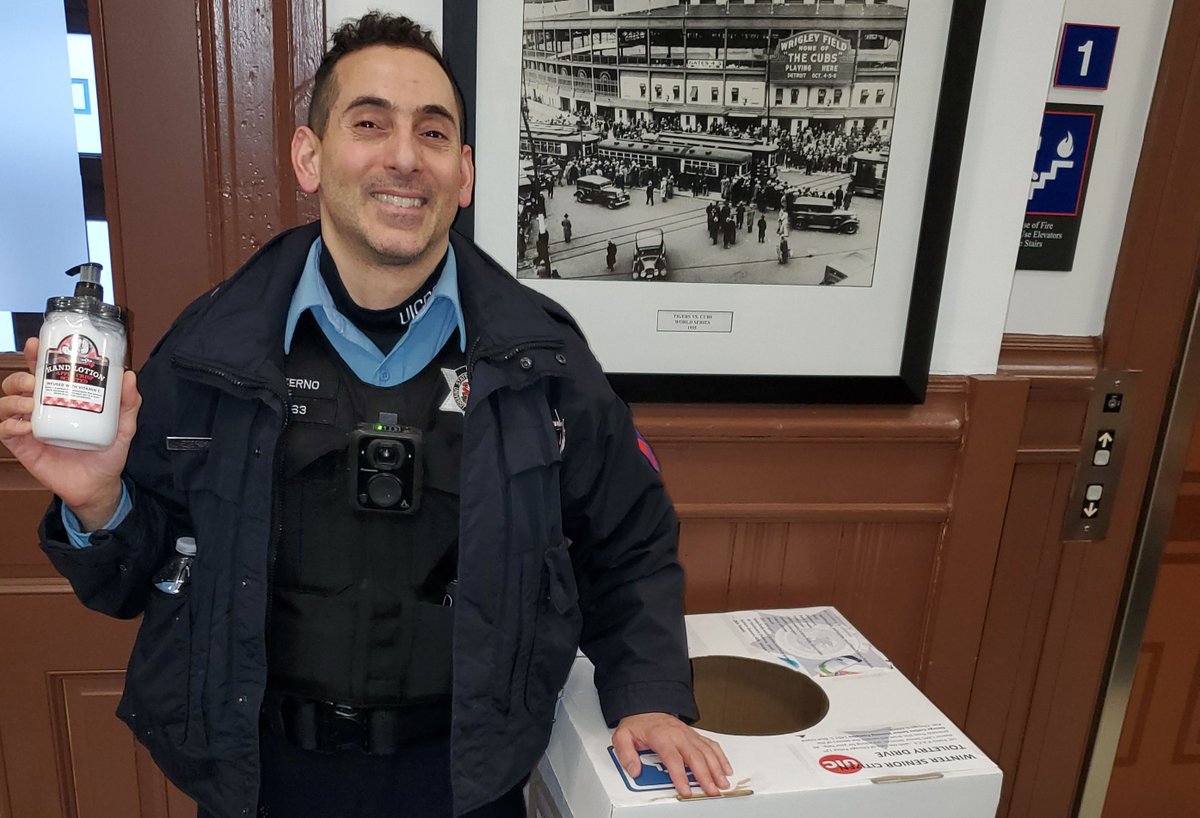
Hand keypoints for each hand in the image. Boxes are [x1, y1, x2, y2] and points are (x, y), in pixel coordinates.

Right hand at [0, 337, 141, 528]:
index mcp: (60, 398)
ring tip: (31, 404)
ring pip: (6, 404)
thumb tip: (129, 376)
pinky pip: (6, 432)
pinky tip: (25, 426)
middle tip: (34, 380)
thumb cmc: (108, 452)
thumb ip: (128, 403)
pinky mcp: (23, 447)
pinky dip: (10, 425)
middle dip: (20, 376)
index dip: (35, 356)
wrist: (100, 485)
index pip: (42, 372)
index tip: (36, 344)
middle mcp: (41, 409)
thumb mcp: (123, 426)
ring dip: (13, 399)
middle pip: (17, 384)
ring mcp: (29, 428)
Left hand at [612, 712, 731, 797]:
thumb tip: (634, 770)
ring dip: (716, 768)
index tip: (685, 790)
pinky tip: (725, 768)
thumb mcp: (623, 736)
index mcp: (661, 736)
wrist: (646, 708)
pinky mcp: (694, 735)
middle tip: (711, 791)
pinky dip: (720, 757)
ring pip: (706, 751)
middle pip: (695, 757)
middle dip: (705, 775)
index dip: (680, 776)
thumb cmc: (638, 724)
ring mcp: (688, 734)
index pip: (673, 758)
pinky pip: (711, 745)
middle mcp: (677, 735)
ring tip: (722, 783)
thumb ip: (625, 754)